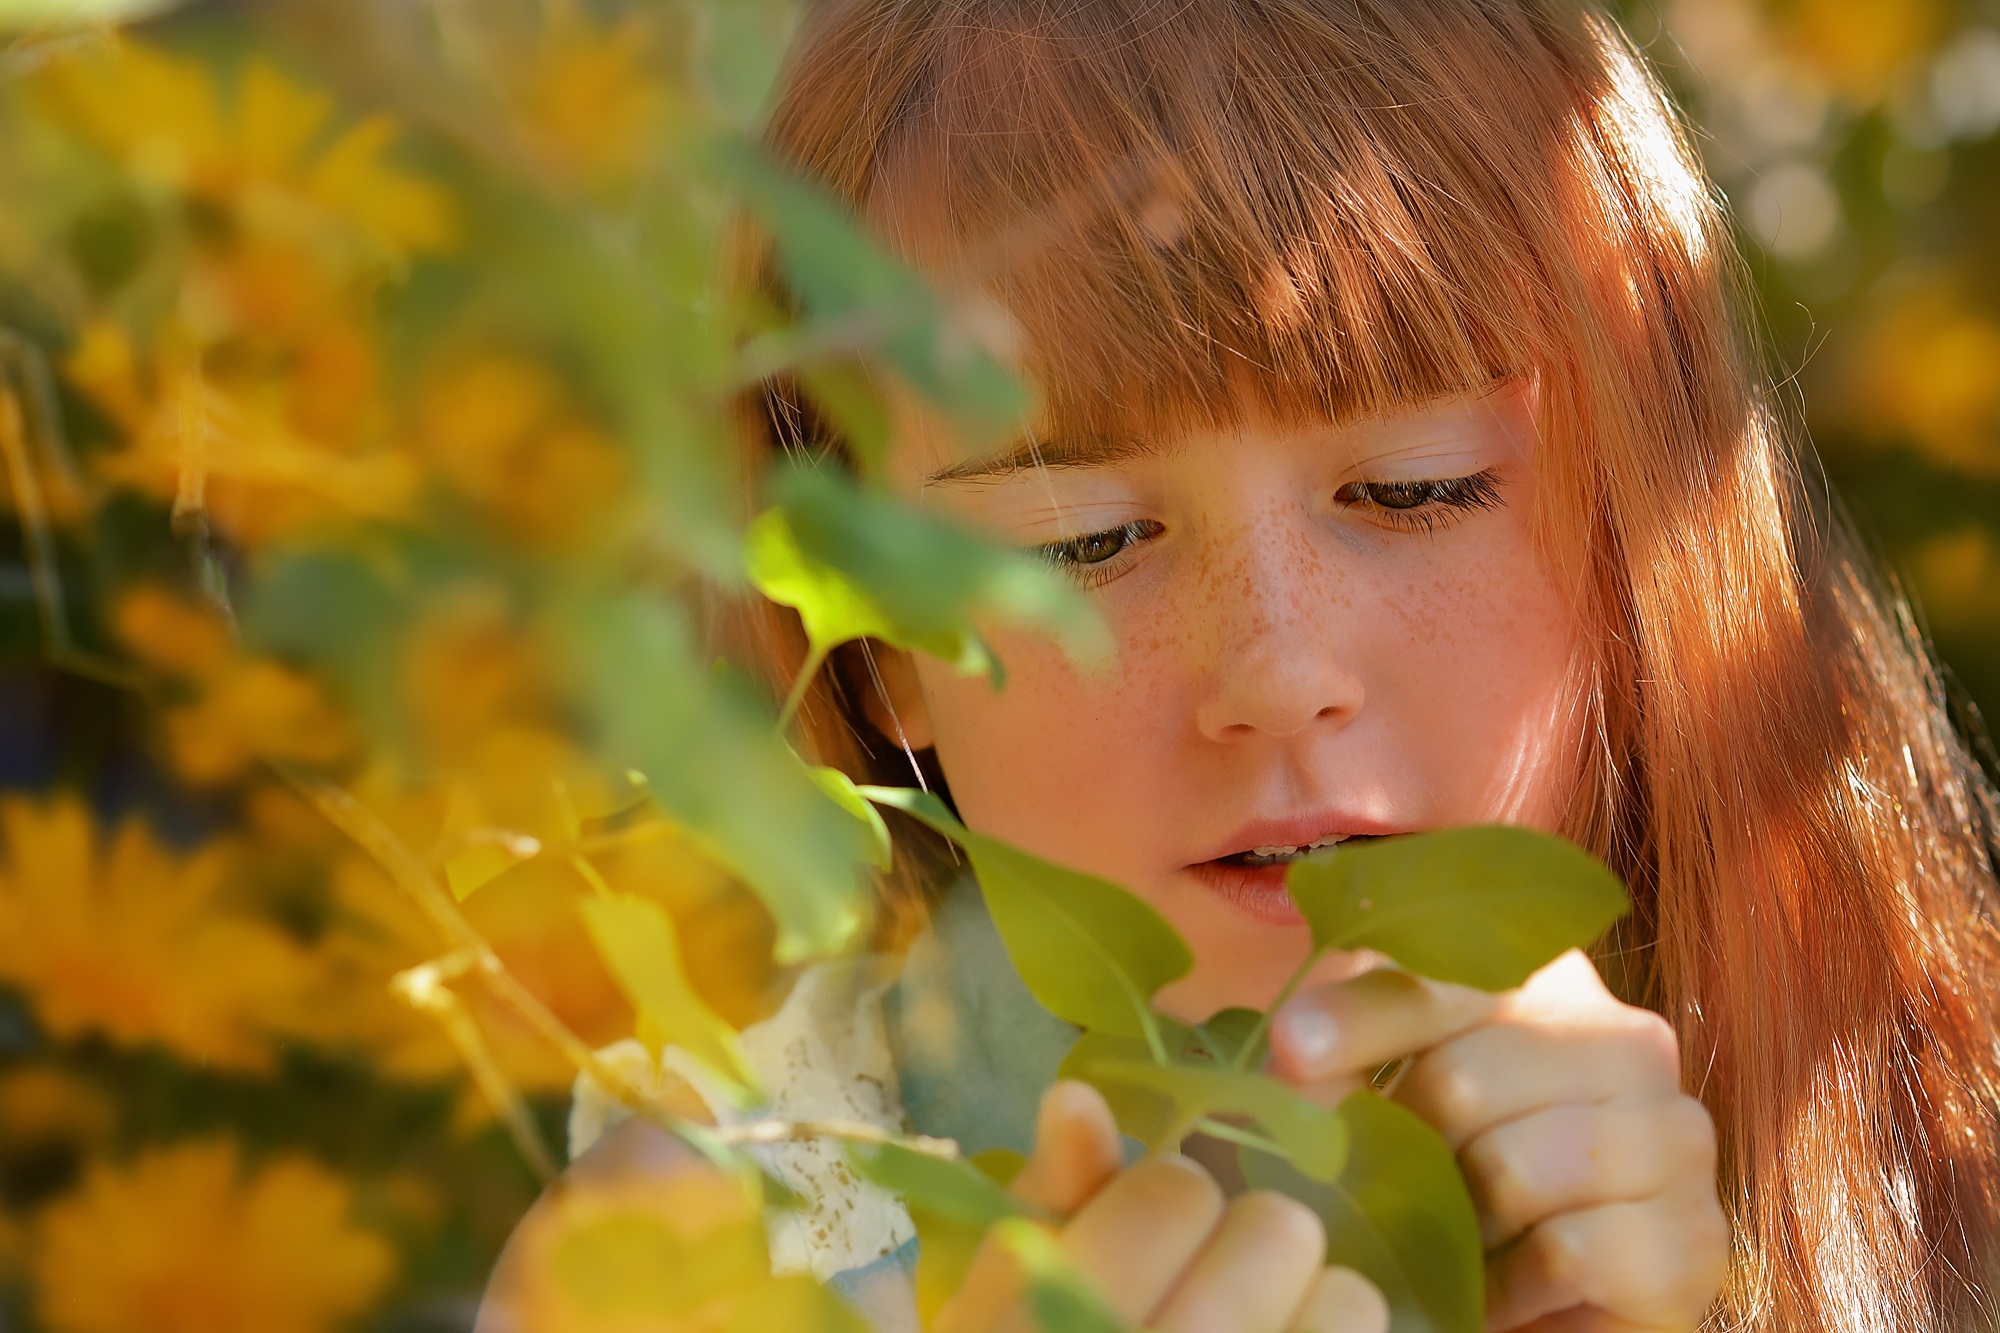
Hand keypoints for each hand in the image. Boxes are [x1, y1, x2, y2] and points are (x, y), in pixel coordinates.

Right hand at [936, 1081, 1388, 1332]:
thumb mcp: (991, 1305)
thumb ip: (1042, 1201)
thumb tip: (1080, 1096)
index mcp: (1060, 1312)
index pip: (1175, 1192)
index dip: (1170, 1197)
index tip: (1155, 1227)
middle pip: (1278, 1229)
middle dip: (1250, 1241)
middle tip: (1217, 1279)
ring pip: (1350, 1300)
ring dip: (1313, 1305)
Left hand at [1269, 951, 1728, 1332]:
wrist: (1558, 1300)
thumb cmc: (1459, 1184)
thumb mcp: (1394, 1100)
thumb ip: (1350, 1054)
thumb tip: (1291, 1043)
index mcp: (1554, 985)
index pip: (1443, 982)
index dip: (1362, 1016)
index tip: (1289, 1045)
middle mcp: (1628, 1040)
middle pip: (1463, 1078)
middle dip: (1401, 1148)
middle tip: (1382, 1189)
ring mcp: (1674, 1137)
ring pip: (1512, 1169)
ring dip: (1457, 1224)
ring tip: (1452, 1239)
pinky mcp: (1691, 1237)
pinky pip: (1565, 1251)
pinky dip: (1509, 1285)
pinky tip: (1500, 1286)